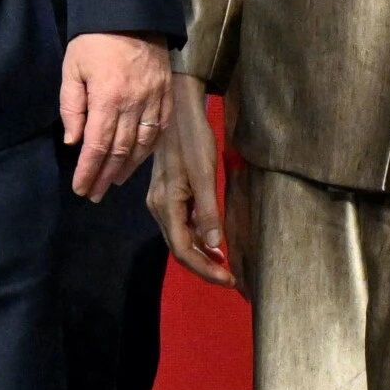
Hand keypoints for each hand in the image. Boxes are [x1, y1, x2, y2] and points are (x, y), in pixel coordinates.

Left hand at [61, 31, 172, 200]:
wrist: (132, 14)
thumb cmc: (94, 41)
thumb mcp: (72, 68)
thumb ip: (71, 106)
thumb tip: (74, 141)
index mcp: (107, 98)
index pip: (96, 145)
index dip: (89, 170)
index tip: (81, 188)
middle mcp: (134, 104)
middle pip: (120, 151)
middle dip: (105, 176)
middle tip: (94, 194)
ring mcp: (154, 101)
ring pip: (143, 145)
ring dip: (127, 168)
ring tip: (113, 182)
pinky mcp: (167, 96)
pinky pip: (160, 131)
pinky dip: (148, 150)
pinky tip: (138, 160)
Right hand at [147, 73, 237, 288]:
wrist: (178, 110)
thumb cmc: (193, 140)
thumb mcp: (204, 175)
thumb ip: (207, 211)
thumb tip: (213, 246)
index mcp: (166, 205)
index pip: (183, 250)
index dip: (205, 269)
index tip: (230, 279)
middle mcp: (158, 207)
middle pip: (178, 248)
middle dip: (203, 267)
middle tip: (230, 278)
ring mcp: (160, 200)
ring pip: (178, 238)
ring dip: (200, 254)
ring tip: (224, 264)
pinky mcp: (167, 194)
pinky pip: (179, 225)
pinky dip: (195, 238)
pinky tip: (211, 241)